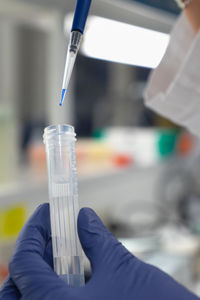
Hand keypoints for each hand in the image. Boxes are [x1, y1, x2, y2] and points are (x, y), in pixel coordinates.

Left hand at [0, 204, 198, 299]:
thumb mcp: (123, 268)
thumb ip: (97, 239)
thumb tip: (84, 217)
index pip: (23, 264)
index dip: (33, 231)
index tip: (46, 212)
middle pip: (16, 289)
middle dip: (30, 256)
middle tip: (49, 233)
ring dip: (38, 273)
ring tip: (58, 248)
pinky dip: (51, 290)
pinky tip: (70, 273)